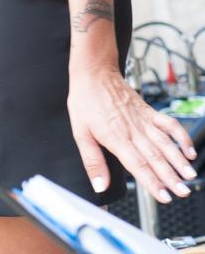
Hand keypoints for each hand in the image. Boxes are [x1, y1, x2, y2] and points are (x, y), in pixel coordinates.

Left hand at [68, 63, 196, 202]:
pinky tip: (189, 150)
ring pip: (165, 142)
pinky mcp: (149, 111)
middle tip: (183, 192)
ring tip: (190, 175)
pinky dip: (181, 136)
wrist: (94, 72)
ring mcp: (143, 120)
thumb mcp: (80, 132)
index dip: (152, 182)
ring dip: (179, 160)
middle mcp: (133, 130)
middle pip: (155, 157)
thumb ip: (92, 161)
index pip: (137, 165)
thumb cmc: (85, 100)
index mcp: (116, 137)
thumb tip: (99, 186)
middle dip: (170, 177)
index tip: (164, 197)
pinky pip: (169, 124)